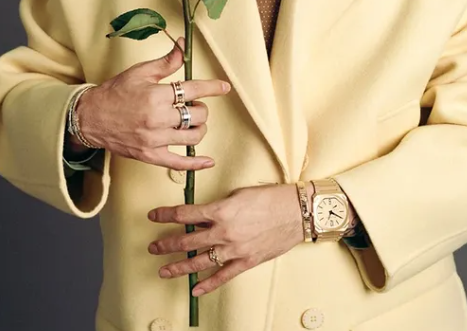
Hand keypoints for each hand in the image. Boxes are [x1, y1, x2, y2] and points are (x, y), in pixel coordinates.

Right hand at [75, 36, 230, 171]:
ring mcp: (154, 140)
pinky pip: (179, 164)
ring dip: (199, 127)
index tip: (224, 87)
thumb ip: (166, 62)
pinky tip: (208, 161)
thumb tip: (182, 45)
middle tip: (191, 104)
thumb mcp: (140, 72)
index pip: (193, 89)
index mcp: (156, 95)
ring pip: (193, 136)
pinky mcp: (150, 156)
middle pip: (197, 114)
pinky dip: (196, 164)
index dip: (212, 87)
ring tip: (191, 121)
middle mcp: (157, 119)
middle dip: (200, 107)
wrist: (91, 117)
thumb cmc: (116, 92)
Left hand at [147, 183, 304, 295]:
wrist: (296, 212)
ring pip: (199, 262)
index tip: (154, 216)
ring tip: (163, 270)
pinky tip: (195, 290)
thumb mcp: (239, 194)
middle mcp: (224, 232)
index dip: (166, 215)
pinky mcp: (246, 262)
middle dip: (167, 244)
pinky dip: (207, 285)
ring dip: (179, 266)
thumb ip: (220, 206)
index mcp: (221, 210)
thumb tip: (204, 215)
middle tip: (153, 247)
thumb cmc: (270, 198)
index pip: (185, 214)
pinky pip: (222, 277)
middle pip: (187, 240)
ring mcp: (234, 250)